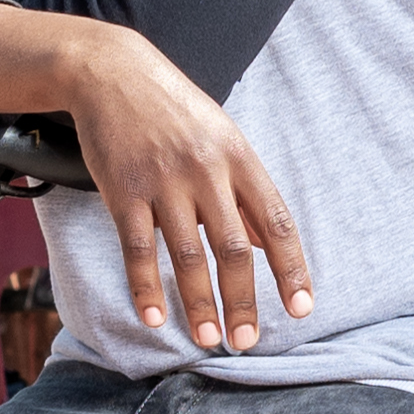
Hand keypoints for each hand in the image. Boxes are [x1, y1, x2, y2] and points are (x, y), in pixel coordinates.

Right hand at [40, 18, 313, 351]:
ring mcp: (164, 181)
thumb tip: (269, 246)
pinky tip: (154, 316)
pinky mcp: (123, 190)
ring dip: (199, 304)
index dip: (292, 268)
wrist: (111, 72)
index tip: (302, 308)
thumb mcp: (222, 138)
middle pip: (234, 248)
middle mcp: (207, 171)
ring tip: (208, 338)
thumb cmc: (173, 110)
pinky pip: (138, 248)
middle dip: (244, 300)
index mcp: (240, 158)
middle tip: (246, 342)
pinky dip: (145, 287)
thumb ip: (243, 192)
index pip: (276, 222)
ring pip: (188, 254)